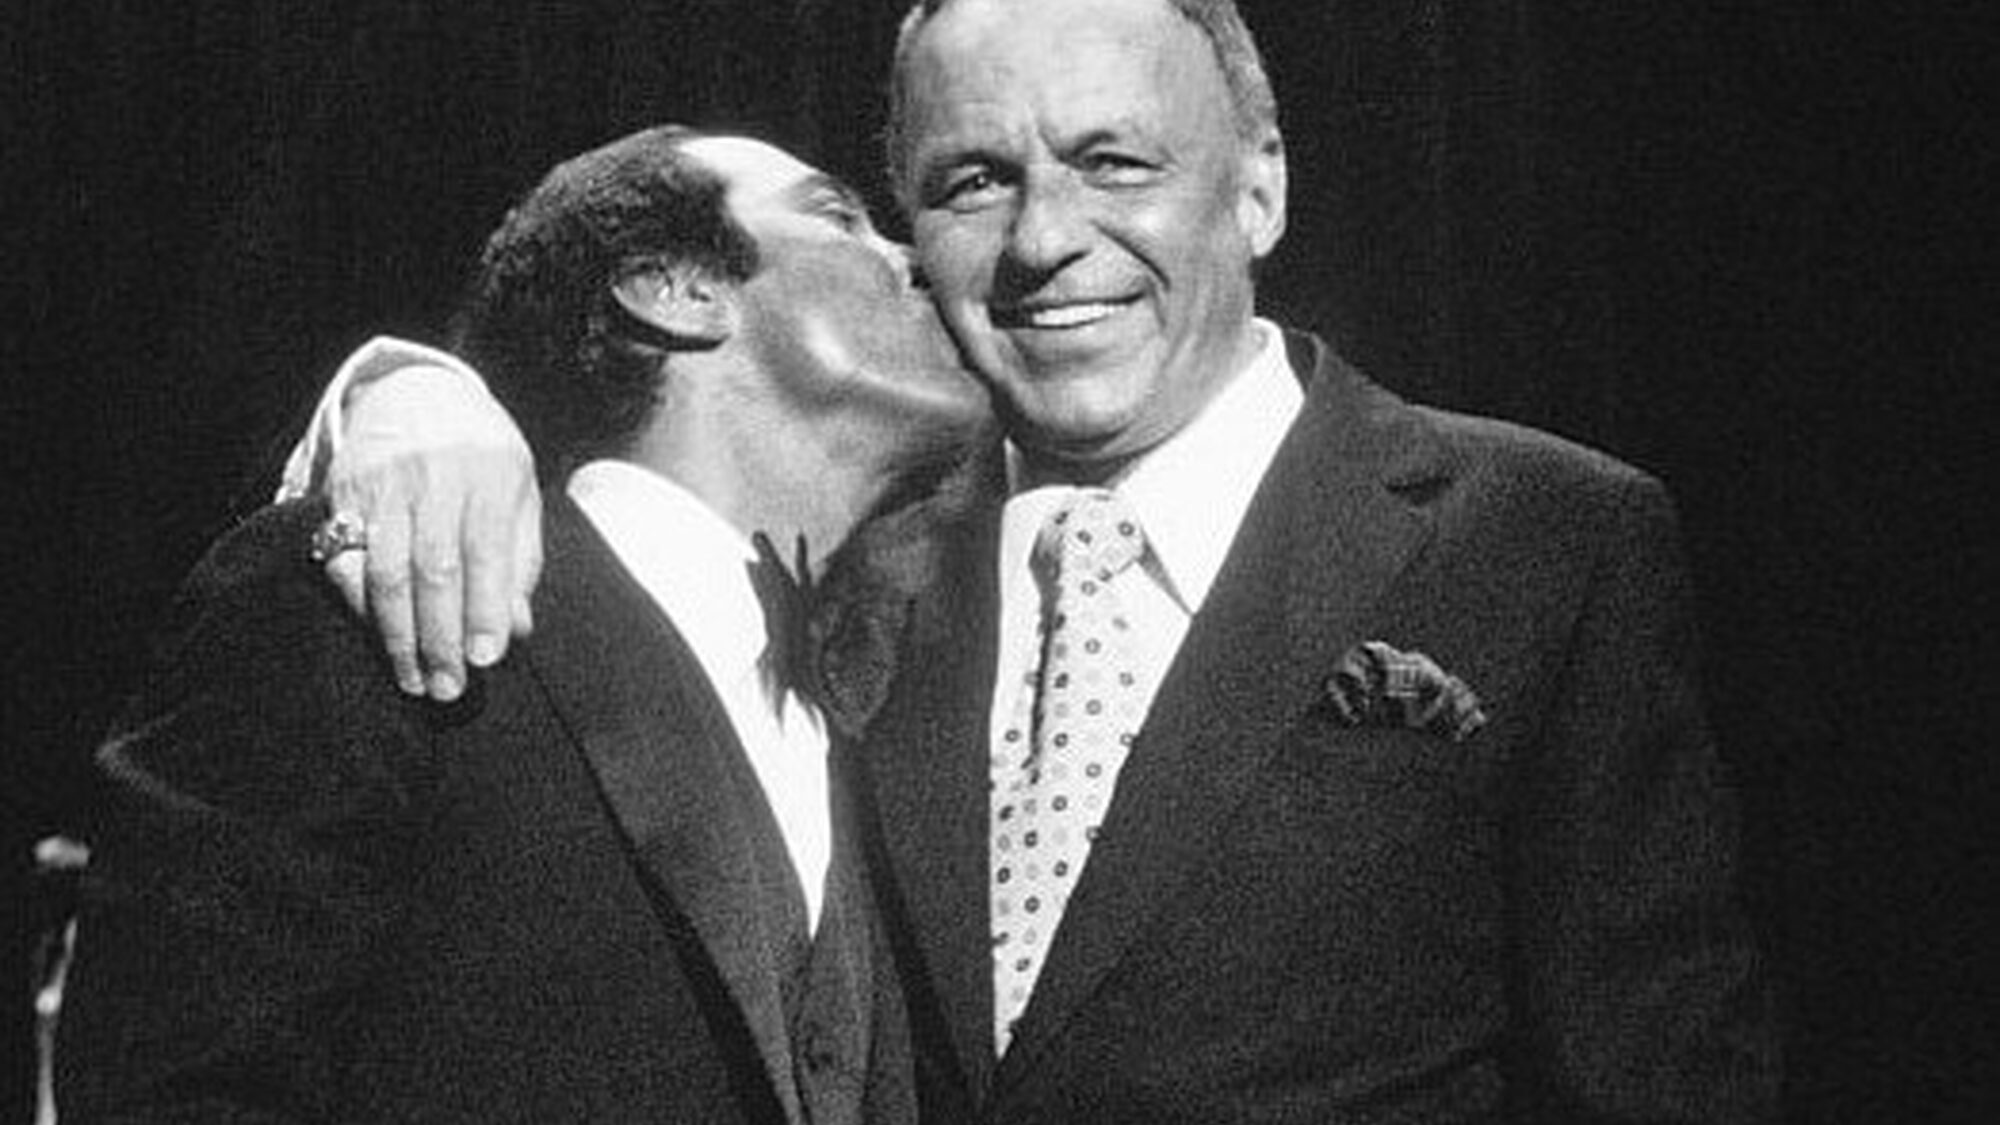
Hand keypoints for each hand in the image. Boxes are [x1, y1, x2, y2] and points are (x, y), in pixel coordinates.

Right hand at [324, 364, 542, 699]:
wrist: (419, 394)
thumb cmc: (484, 459)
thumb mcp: (519, 494)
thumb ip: (519, 561)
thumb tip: (514, 629)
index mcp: (490, 472)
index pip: (486, 551)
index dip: (484, 609)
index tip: (485, 661)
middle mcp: (435, 475)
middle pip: (433, 568)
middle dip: (440, 637)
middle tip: (449, 688)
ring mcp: (384, 484)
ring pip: (385, 570)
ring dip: (398, 635)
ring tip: (414, 680)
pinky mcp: (343, 494)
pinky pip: (346, 560)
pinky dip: (362, 608)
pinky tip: (380, 638)